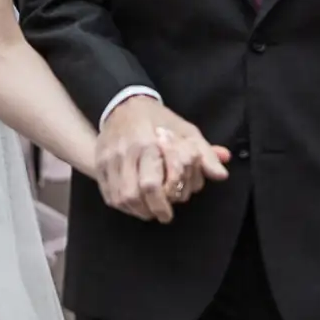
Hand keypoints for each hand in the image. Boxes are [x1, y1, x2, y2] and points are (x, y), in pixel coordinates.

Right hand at [93, 96, 227, 223]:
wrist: (125, 104)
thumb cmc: (159, 120)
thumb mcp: (186, 131)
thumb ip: (204, 154)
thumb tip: (221, 174)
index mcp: (148, 143)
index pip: (153, 184)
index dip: (164, 203)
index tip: (171, 211)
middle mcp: (125, 151)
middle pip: (134, 195)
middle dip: (151, 210)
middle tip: (162, 215)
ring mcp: (108, 158)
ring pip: (120, 198)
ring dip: (136, 210)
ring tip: (149, 210)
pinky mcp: (99, 164)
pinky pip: (108, 194)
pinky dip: (122, 205)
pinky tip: (134, 204)